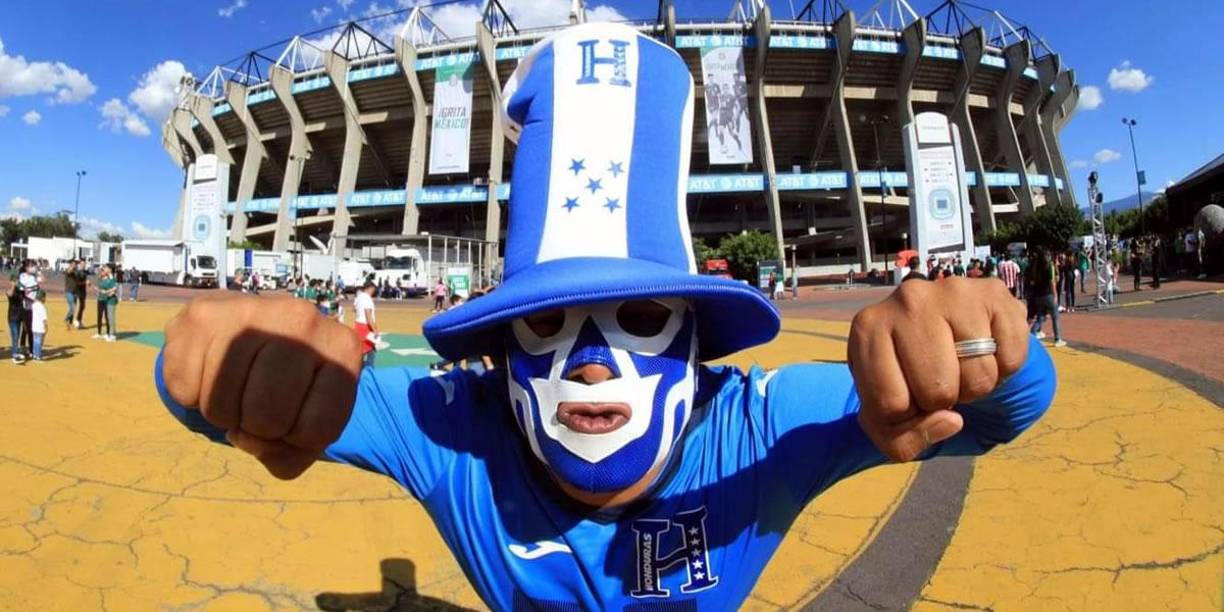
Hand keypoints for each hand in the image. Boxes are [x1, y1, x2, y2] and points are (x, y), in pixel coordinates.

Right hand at [161, 293, 362, 478]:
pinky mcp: (203, 314)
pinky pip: (185, 389)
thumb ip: (288, 457)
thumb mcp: (306, 424)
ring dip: (223, 413)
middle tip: (257, 403)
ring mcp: (253, 310)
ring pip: (223, 406)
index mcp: (342, 348)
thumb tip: (246, 439)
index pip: (318, 429)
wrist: (245, 326)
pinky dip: (191, 395)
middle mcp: (304, 319)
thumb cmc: (285, 385)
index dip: (297, 440)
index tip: (294, 419)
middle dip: (257, 427)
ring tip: (235, 386)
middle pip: (268, 418)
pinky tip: (210, 370)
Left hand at [847, 277, 1028, 461]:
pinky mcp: (995, 293)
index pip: (889, 405)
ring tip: (961, 365)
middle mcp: (907, 300)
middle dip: (942, 401)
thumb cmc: (908, 380)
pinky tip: (986, 351)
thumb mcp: (887, 420)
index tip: (906, 398)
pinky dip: (1005, 370)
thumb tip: (953, 421)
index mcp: (868, 329)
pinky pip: (1011, 360)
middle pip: (936, 391)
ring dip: (975, 387)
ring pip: (978, 379)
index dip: (904, 417)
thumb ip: (903, 442)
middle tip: (938, 379)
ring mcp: (952, 291)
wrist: (947, 335)